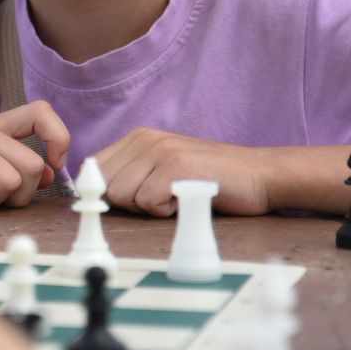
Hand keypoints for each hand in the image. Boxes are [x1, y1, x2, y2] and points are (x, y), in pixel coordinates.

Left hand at [94, 128, 270, 216]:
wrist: (258, 176)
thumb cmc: (210, 181)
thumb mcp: (163, 170)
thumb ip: (130, 175)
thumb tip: (92, 196)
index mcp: (138, 138)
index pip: (94, 170)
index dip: (110, 193)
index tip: (140, 197)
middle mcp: (145, 139)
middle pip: (107, 187)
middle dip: (132, 203)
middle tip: (166, 197)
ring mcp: (160, 150)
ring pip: (123, 196)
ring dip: (150, 207)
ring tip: (178, 196)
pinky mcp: (176, 166)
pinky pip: (148, 203)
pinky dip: (167, 211)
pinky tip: (187, 199)